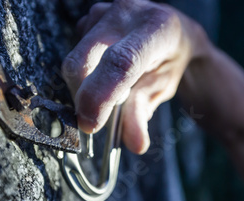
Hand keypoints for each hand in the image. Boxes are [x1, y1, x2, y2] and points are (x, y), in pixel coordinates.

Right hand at [62, 0, 205, 153]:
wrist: (169, 33)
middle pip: (84, 60)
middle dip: (83, 96)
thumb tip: (134, 144)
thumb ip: (143, 115)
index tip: (90, 125)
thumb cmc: (167, 61)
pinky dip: (84, 73)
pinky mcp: (88, 18)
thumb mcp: (161, 89)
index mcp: (155, 29)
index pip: (121, 63)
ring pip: (76, 60)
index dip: (100, 96)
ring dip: (85, 86)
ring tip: (110, 88)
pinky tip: (103, 71)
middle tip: (94, 117)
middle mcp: (127, 14)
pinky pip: (74, 53)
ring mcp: (104, 11)